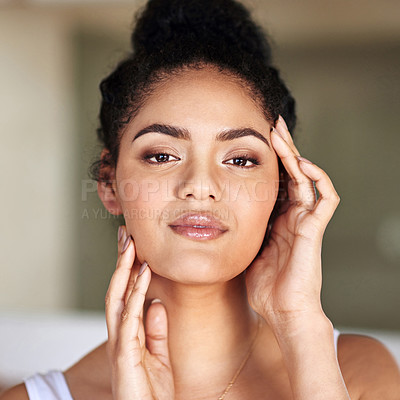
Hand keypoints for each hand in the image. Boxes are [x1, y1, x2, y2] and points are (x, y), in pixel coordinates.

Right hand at [105, 226, 174, 399]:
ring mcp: (119, 343)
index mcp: (128, 333)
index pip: (125, 294)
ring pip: (118, 297)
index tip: (134, 245)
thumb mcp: (159, 355)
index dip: (128, 269)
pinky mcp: (124, 353)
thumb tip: (156, 303)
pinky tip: (143, 273)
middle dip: (121, 261)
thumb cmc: (151, 391)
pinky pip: (130, 316)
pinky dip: (136, 292)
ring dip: (125, 269)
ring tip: (132, 245)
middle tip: (126, 234)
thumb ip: (156, 330)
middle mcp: (120, 334)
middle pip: (117, 289)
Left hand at [245, 115, 339, 327]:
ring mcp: (305, 222)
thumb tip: (219, 217)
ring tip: (280, 133)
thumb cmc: (264, 286)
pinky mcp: (314, 230)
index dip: (267, 161)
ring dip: (294, 155)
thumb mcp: (247, 250)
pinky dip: (318, 179)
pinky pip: (325, 198)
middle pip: (290, 174)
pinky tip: (303, 163)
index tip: (253, 140)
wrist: (282, 311)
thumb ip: (242, 231)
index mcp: (276, 220)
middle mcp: (292, 216)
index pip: (274, 182)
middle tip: (270, 123)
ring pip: (306, 179)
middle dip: (281, 149)